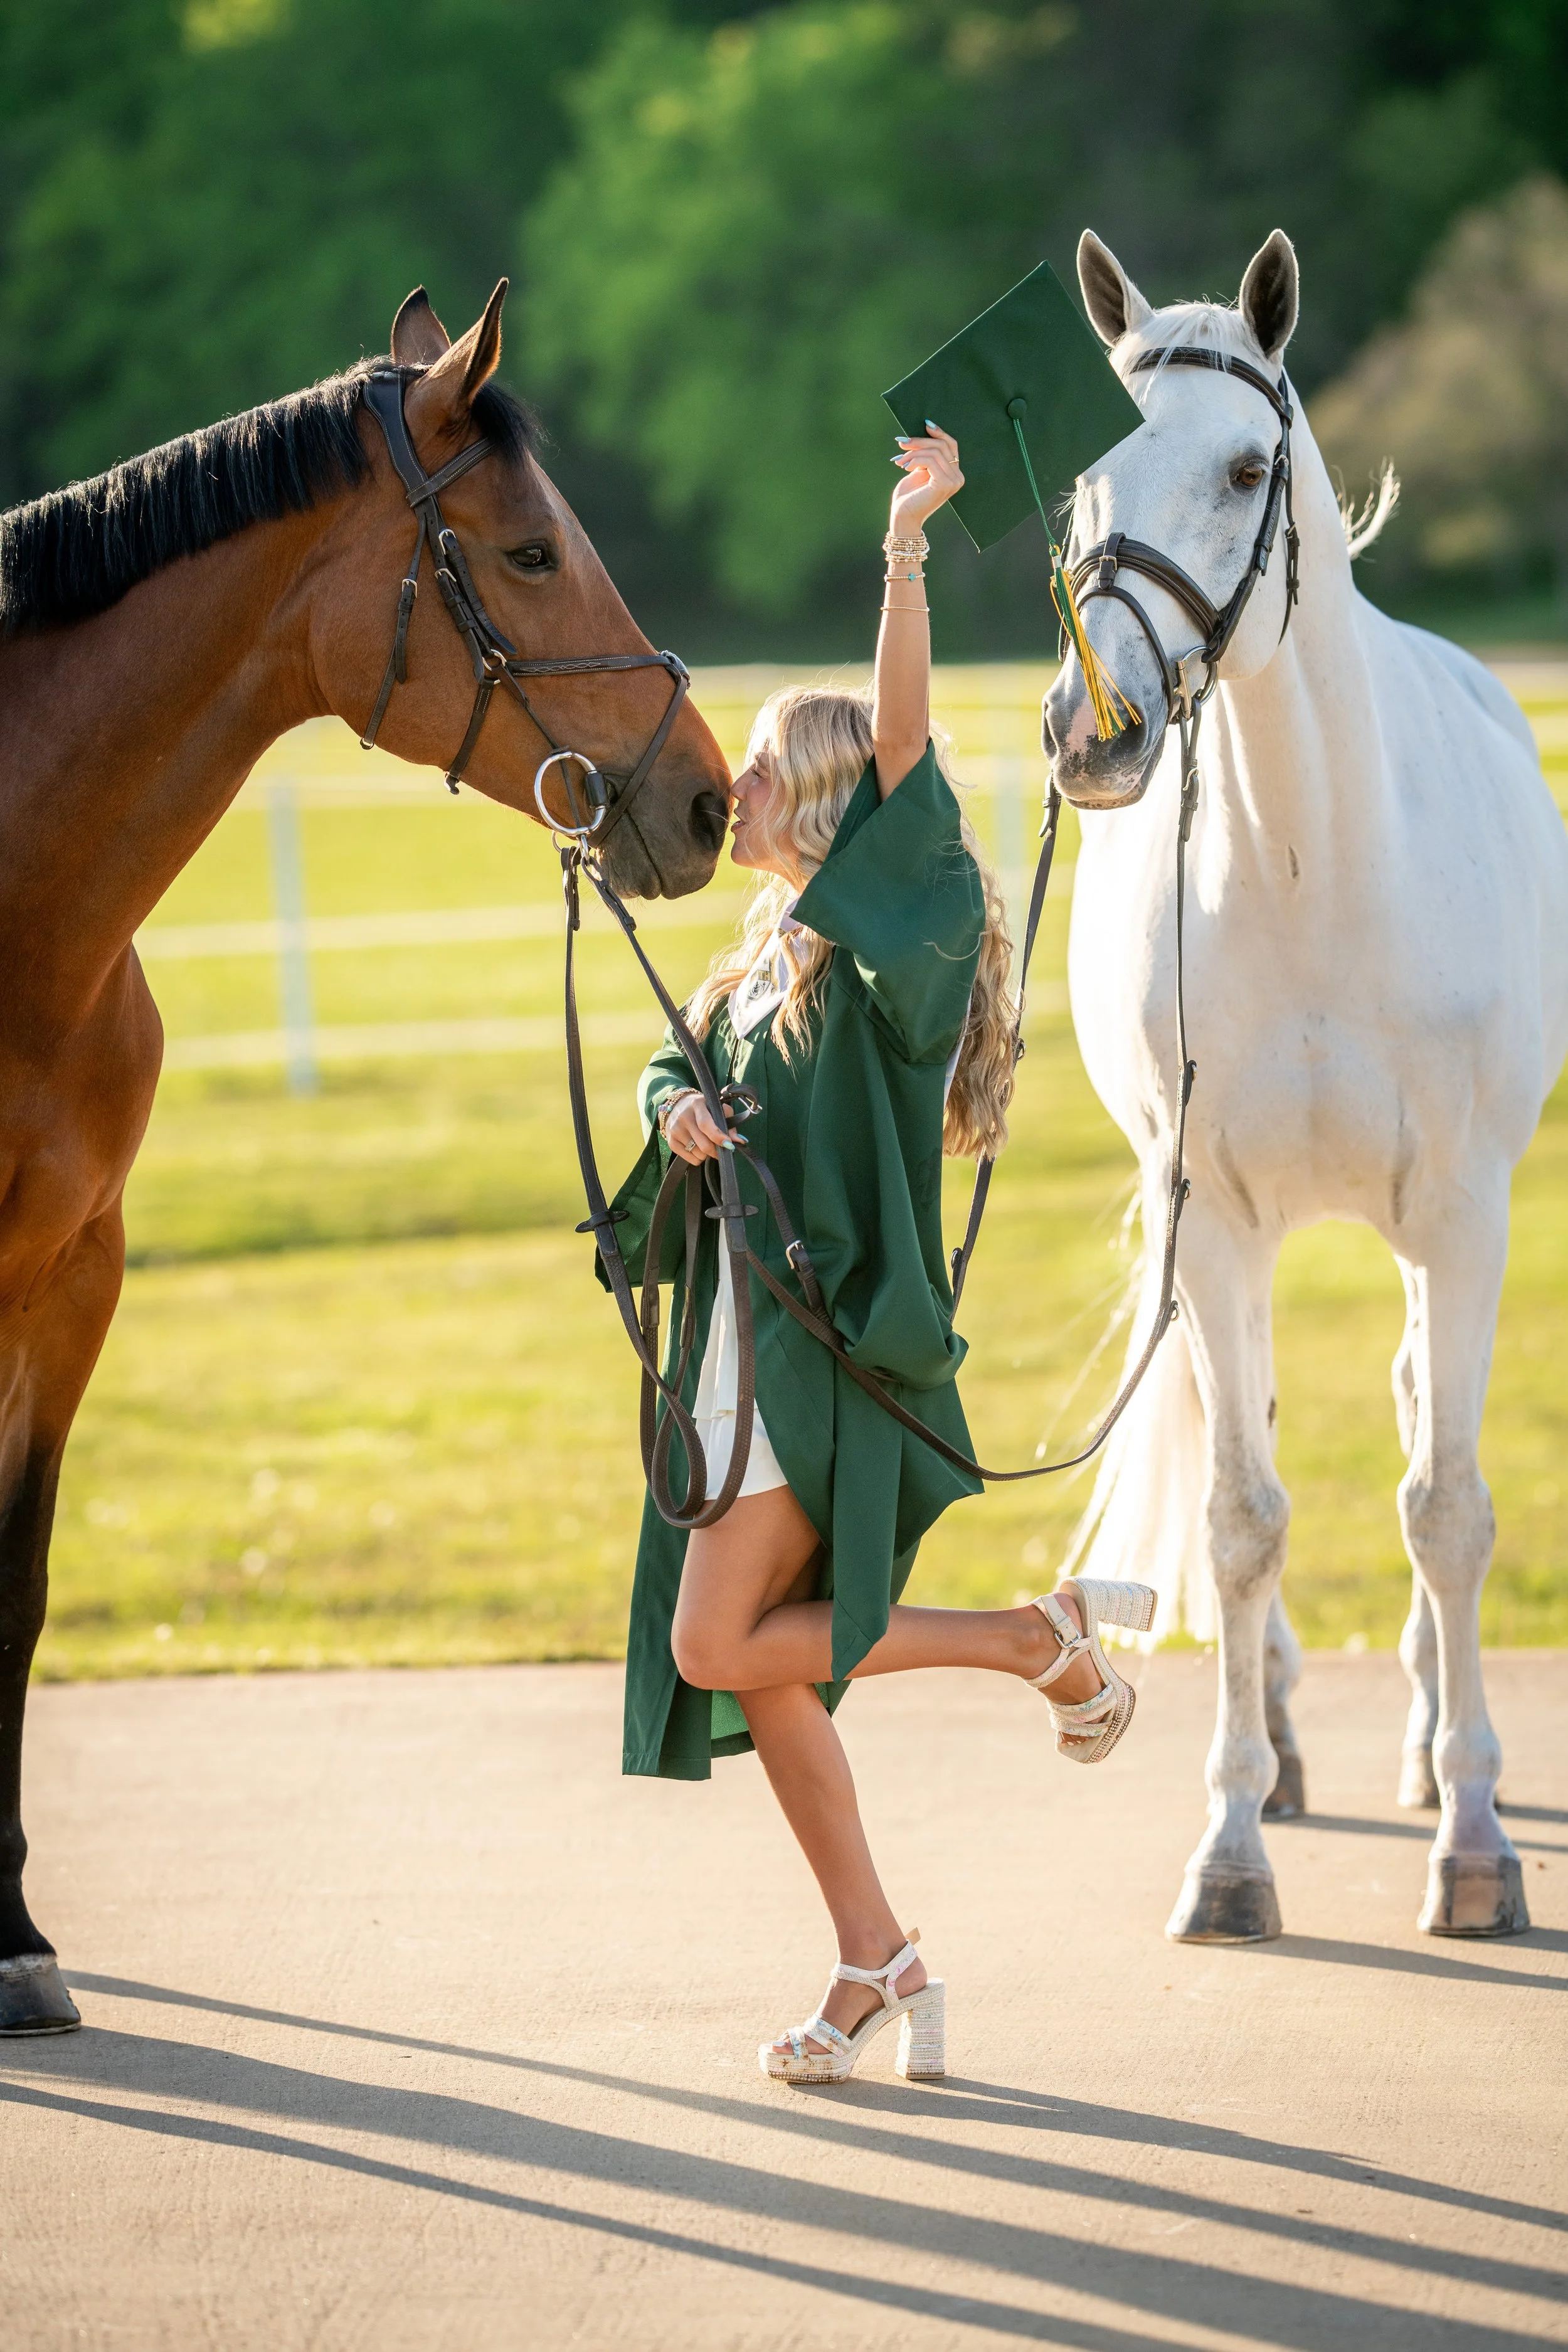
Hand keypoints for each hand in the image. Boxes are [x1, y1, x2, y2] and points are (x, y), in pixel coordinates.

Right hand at [661, 1090, 736, 1163]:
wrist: (675, 1105)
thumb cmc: (702, 1108)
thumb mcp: (715, 1108)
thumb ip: (729, 1123)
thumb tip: (739, 1141)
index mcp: (697, 1105)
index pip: (706, 1124)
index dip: (718, 1137)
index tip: (729, 1145)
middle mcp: (684, 1117)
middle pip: (703, 1144)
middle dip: (716, 1151)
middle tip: (722, 1149)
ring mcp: (675, 1130)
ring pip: (698, 1153)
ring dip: (707, 1154)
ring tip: (707, 1145)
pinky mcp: (671, 1141)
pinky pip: (690, 1159)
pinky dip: (698, 1158)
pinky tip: (698, 1149)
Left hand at [890, 421, 962, 535]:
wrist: (904, 518)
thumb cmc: (908, 497)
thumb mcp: (918, 471)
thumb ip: (925, 457)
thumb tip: (921, 435)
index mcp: (954, 474)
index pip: (951, 445)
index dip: (940, 432)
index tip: (925, 424)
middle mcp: (958, 477)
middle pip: (942, 445)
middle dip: (919, 441)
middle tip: (901, 444)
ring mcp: (953, 481)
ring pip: (935, 452)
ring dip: (913, 452)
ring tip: (899, 461)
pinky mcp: (944, 484)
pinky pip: (930, 461)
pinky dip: (915, 460)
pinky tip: (905, 467)